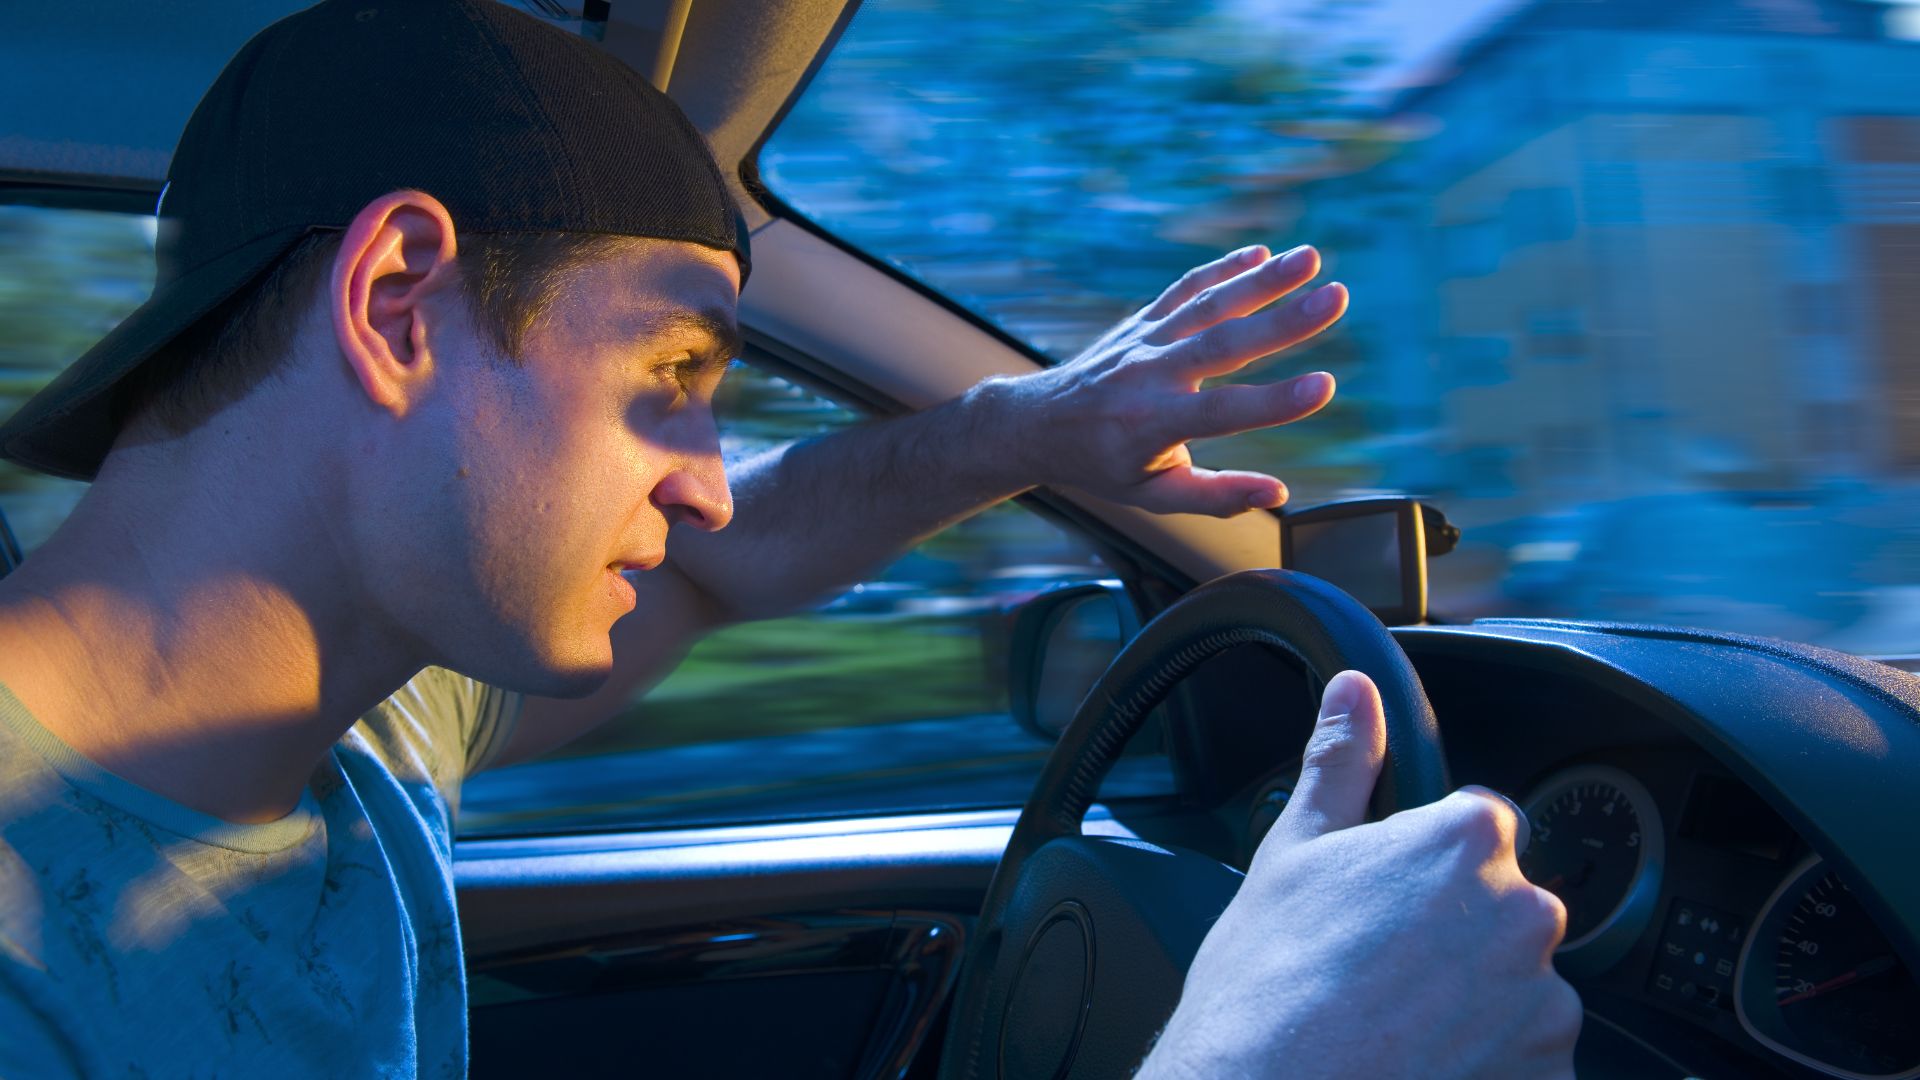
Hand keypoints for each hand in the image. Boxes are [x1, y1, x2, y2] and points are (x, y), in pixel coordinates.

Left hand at [995, 244, 1346, 516]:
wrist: (1036, 423)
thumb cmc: (1102, 466)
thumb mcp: (1152, 497)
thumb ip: (1216, 496)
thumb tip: (1279, 494)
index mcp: (1151, 425)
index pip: (1222, 412)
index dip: (1275, 402)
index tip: (1326, 386)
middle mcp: (1148, 376)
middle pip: (1223, 344)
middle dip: (1282, 321)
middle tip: (1336, 297)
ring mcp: (1144, 341)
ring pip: (1207, 305)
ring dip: (1261, 280)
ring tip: (1311, 258)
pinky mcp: (1143, 322)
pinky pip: (1185, 291)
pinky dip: (1220, 270)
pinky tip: (1260, 253)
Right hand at [1139, 671, 1581, 1079]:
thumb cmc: (1271, 983)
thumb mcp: (1292, 853)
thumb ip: (1341, 764)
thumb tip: (1357, 692)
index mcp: (1468, 841)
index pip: (1478, 827)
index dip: (1424, 864)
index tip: (1383, 902)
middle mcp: (1526, 916)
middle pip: (1502, 911)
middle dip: (1453, 936)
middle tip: (1376, 971)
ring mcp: (1546, 1007)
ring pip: (1517, 990)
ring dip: (1474, 1006)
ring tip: (1392, 1028)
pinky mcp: (1549, 1078)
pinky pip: (1528, 1061)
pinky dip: (1487, 1065)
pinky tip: (1419, 1067)